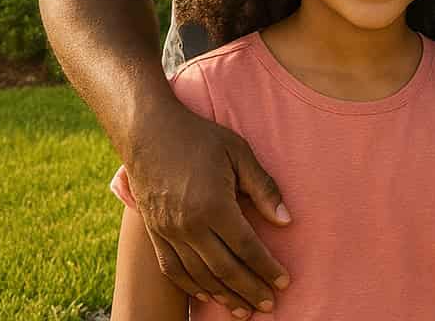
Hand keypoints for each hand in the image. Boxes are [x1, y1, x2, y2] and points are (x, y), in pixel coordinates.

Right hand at [126, 103, 291, 316]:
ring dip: (224, 295)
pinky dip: (193, 287)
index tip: (284, 282)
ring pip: (200, 276)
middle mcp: (189, 225)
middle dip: (250, 290)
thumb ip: (263, 188)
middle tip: (270, 305)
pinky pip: (173, 270)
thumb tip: (286, 220)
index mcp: (214, 205)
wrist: (148, 132)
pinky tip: (209, 295)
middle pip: (225, 269)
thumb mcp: (239, 153)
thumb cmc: (200, 138)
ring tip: (244, 309)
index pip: (247, 248)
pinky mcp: (155, 233)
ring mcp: (168, 232)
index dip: (267, 268)